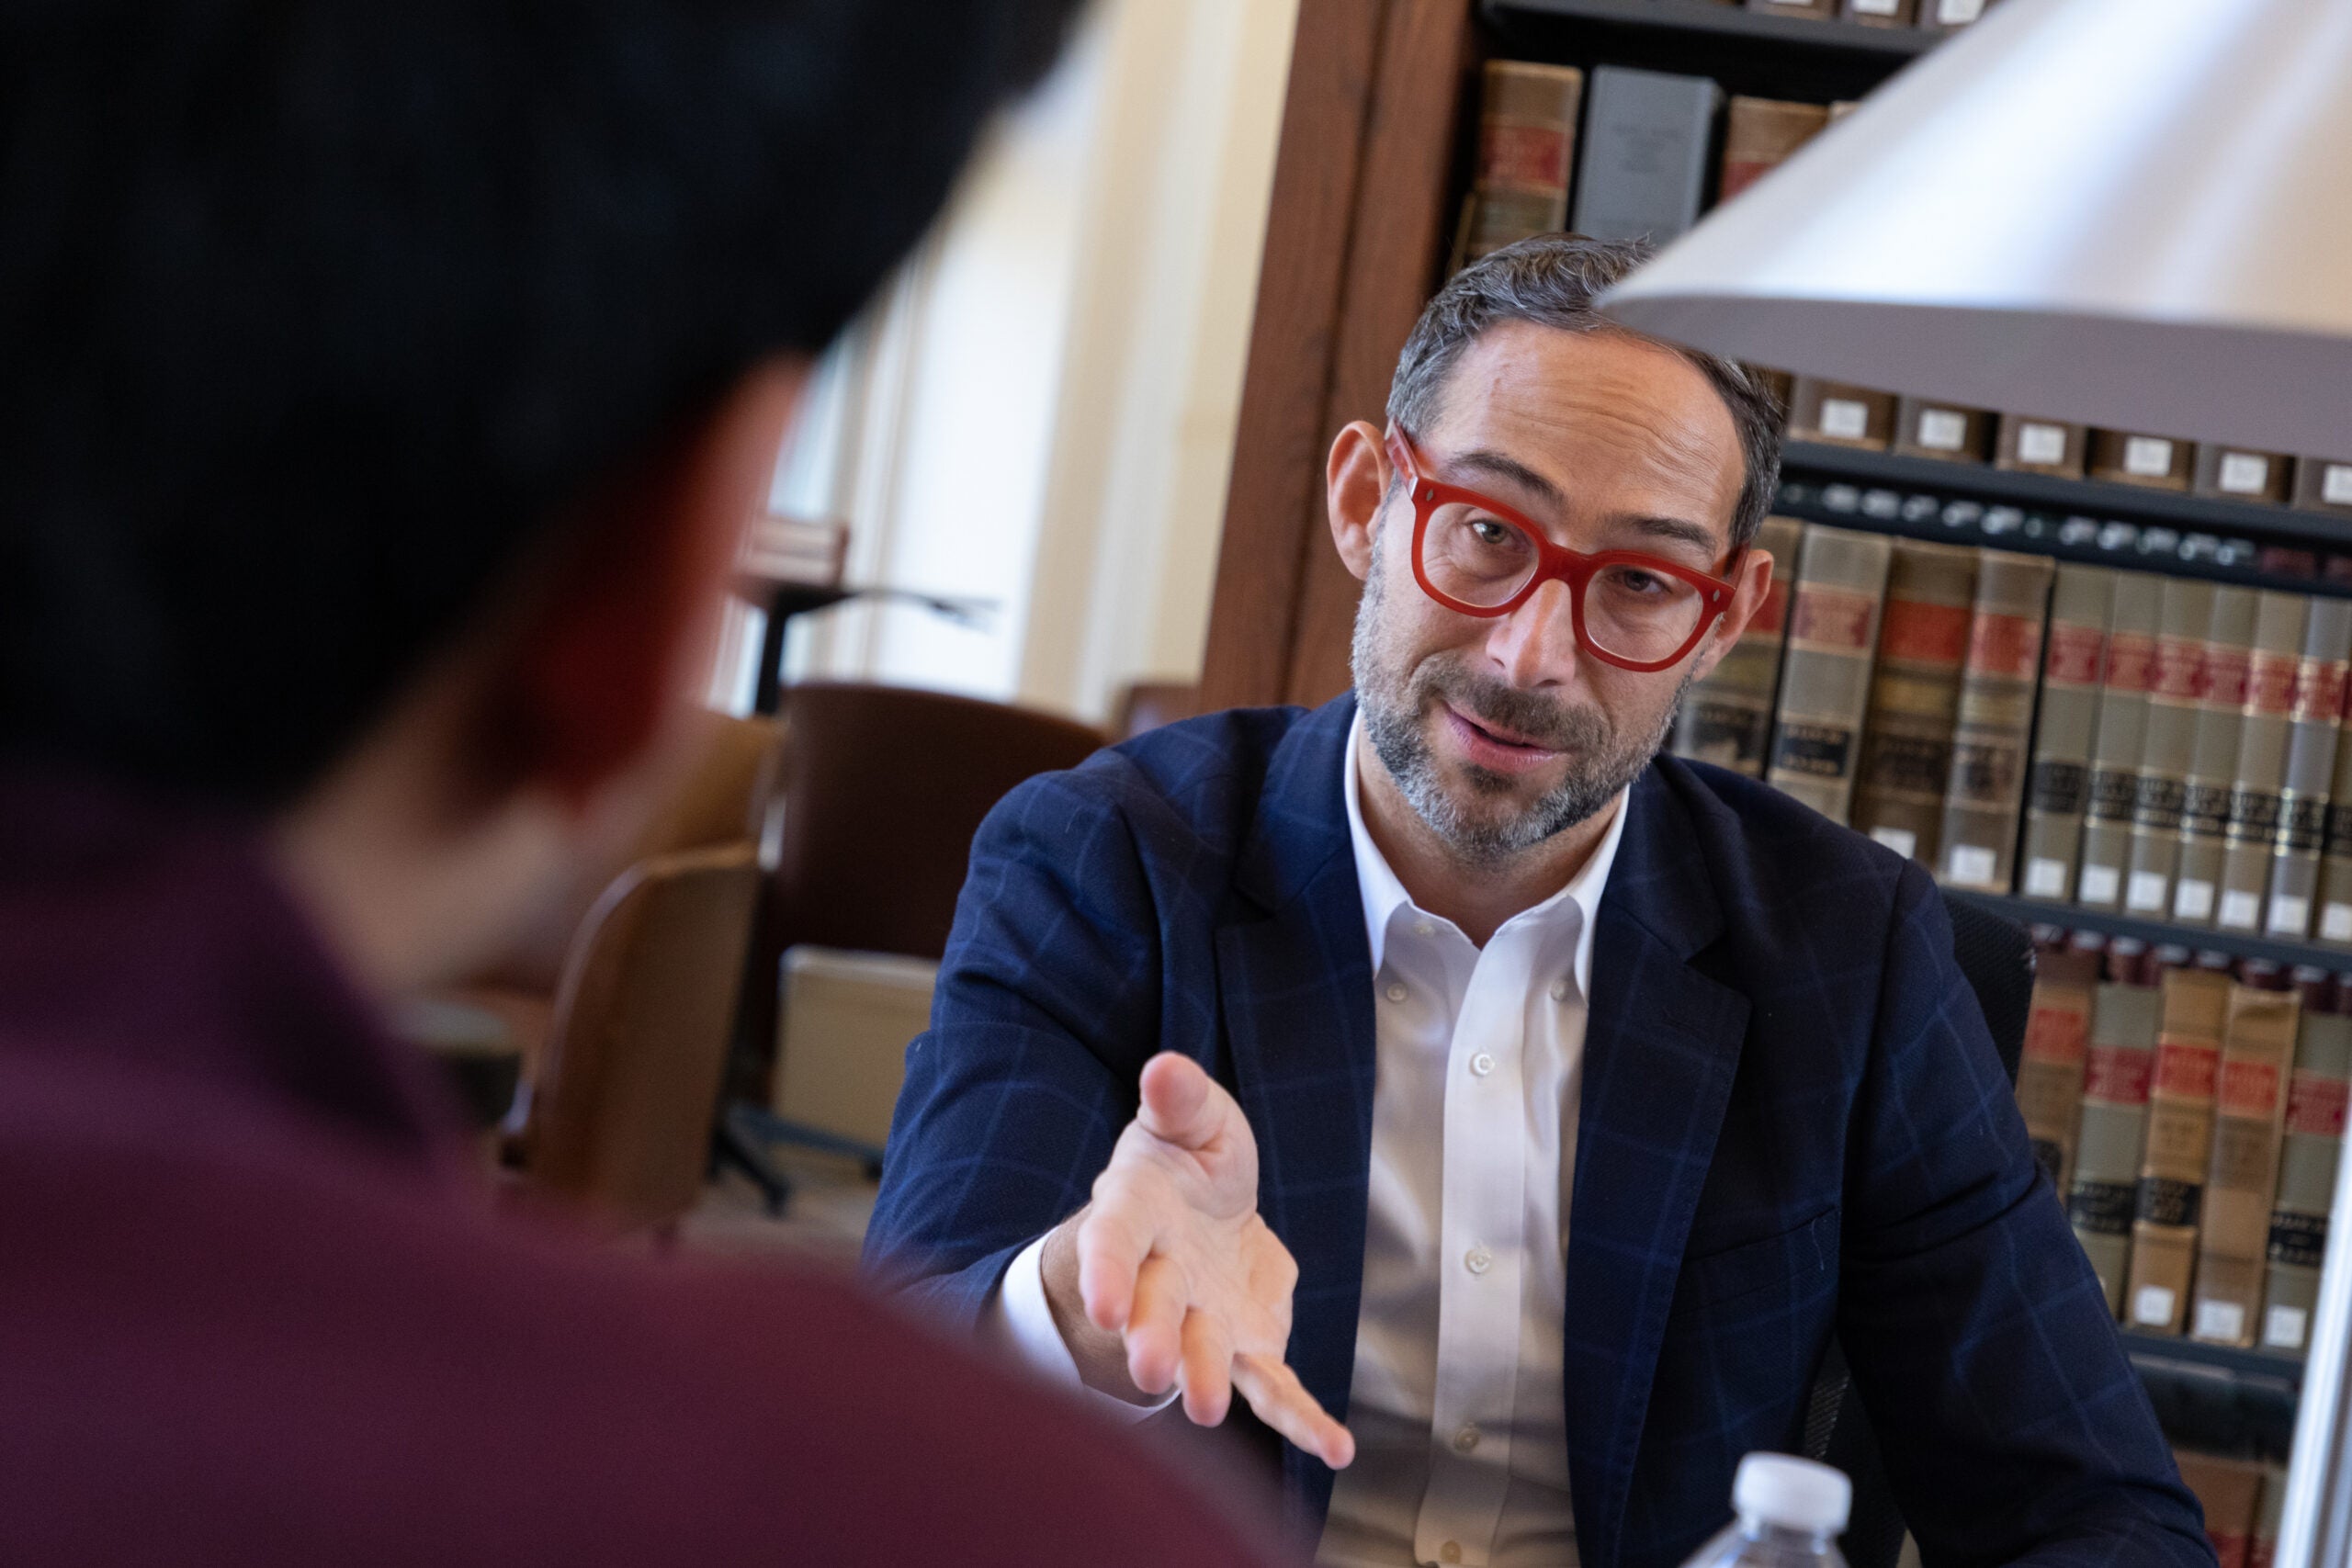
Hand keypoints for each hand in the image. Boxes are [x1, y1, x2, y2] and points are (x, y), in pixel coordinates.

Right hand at [1041, 1053, 1352, 1467]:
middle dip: (1151, 1339)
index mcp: (1137, 1214)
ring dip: (1202, 1381)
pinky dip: (1303, 1420)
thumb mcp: (1189, 1119)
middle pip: (1153, 1310)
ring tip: (1202, 1409)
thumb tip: (1165, 1068)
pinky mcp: (1249, 1349)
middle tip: (1149, 1368)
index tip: (1101, 1306)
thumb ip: (1179, 1099)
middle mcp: (1162, 1279)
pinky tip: (1334, 1447)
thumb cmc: (1187, 1161)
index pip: (1114, 1243)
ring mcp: (1205, 1321)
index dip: (1104, 1273)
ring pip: (1204, 1356)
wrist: (1207, 1214)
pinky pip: (1274, 1388)